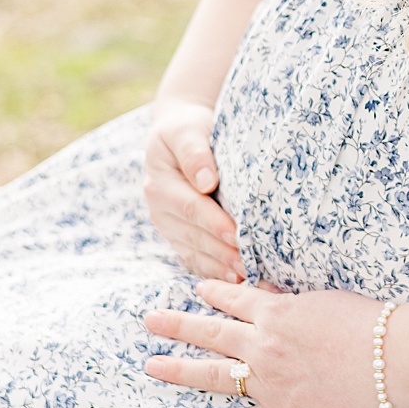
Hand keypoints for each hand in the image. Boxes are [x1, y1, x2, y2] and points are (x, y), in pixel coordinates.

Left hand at [144, 280, 379, 407]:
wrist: (396, 360)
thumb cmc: (370, 323)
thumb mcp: (323, 300)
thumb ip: (287, 299)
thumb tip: (260, 293)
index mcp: (276, 312)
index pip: (233, 299)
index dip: (213, 294)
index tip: (197, 291)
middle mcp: (264, 346)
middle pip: (210, 333)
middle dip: (176, 325)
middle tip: (149, 321)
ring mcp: (270, 383)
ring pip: (215, 376)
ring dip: (180, 371)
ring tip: (152, 366)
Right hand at [145, 97, 243, 281]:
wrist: (180, 132)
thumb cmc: (189, 128)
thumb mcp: (188, 129)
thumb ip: (195, 152)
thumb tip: (205, 181)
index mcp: (160, 184)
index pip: (191, 208)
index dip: (215, 223)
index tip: (237, 235)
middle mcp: (159, 209)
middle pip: (193, 235)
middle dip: (221, 252)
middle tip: (248, 265)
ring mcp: (167, 225)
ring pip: (193, 251)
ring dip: (218, 267)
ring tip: (245, 276)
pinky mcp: (178, 235)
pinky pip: (194, 257)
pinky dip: (213, 271)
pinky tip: (234, 279)